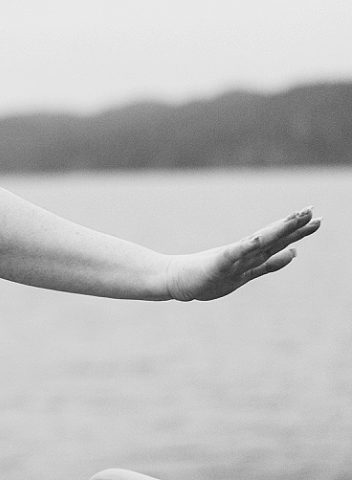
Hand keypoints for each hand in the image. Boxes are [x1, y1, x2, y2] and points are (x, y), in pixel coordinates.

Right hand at [165, 207, 320, 300]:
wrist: (174, 279)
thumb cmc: (208, 276)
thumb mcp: (247, 273)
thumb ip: (271, 263)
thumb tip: (295, 252)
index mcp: (252, 255)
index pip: (279, 240)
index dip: (297, 230)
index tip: (315, 218)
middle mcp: (244, 253)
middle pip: (273, 238)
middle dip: (293, 226)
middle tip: (311, 211)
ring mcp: (232, 257)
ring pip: (260, 243)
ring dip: (278, 230)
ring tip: (296, 219)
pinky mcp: (217, 263)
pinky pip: (234, 254)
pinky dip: (247, 246)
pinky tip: (259, 239)